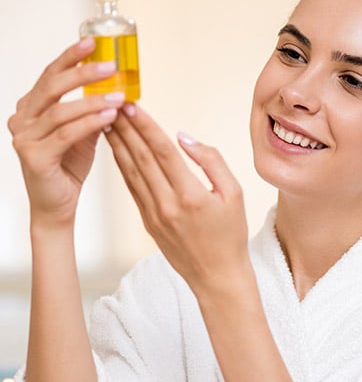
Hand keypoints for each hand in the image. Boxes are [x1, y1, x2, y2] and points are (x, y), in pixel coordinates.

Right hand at [8, 39, 125, 228]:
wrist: (57, 204)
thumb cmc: (68, 166)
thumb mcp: (82, 131)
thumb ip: (90, 110)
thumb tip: (113, 88)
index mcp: (31, 108)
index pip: (50, 76)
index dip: (70, 58)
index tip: (92, 43)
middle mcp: (22, 119)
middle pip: (52, 87)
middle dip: (83, 73)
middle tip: (110, 66)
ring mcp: (24, 138)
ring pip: (61, 111)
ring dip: (93, 101)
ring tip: (119, 96)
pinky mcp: (34, 157)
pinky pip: (66, 134)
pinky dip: (90, 123)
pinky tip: (109, 116)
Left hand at [105, 104, 249, 294]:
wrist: (217, 277)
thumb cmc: (230, 234)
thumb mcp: (234, 194)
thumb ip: (211, 161)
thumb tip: (184, 137)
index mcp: (190, 195)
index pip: (162, 151)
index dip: (146, 125)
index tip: (133, 105)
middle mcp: (166, 204)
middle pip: (141, 158)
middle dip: (127, 128)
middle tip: (113, 105)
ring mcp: (153, 215)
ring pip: (131, 172)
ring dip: (119, 145)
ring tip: (108, 122)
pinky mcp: (147, 222)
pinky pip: (132, 188)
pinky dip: (123, 167)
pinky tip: (118, 152)